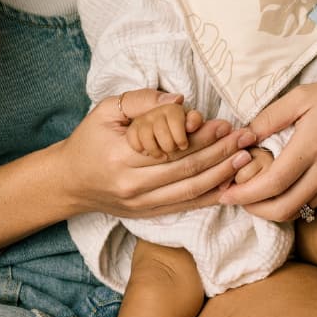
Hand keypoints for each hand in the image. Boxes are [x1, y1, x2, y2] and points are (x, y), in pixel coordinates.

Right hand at [59, 89, 257, 218]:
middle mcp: (134, 185)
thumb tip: (178, 101)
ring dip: (222, 174)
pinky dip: (210, 197)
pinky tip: (230, 186)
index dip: (202, 136)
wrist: (70, 181)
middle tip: (246, 138)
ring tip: (244, 158)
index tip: (225, 124)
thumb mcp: (106, 111)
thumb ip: (141, 101)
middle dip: (221, 153)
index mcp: (122, 156)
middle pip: (187, 169)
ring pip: (191, 190)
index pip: (172, 147)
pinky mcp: (148, 215)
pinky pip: (185, 206)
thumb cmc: (89, 140)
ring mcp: (142, 204)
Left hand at [218, 61, 316, 219]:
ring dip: (270, 208)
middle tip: (232, 198)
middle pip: (283, 209)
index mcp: (311, 148)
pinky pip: (312, 204)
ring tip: (250, 193)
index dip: (245, 194)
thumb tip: (244, 135)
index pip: (273, 184)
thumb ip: (271, 116)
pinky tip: (277, 189)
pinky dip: (290, 202)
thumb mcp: (303, 96)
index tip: (225, 193)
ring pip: (298, 211)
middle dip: (253, 209)